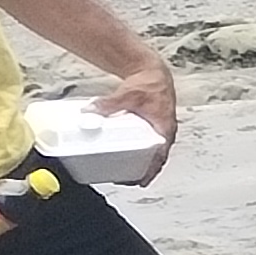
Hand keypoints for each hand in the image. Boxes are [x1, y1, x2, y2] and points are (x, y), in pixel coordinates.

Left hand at [95, 63, 180, 182]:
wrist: (154, 72)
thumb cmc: (150, 85)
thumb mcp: (128, 95)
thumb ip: (109, 104)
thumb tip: (91, 111)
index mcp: (164, 130)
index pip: (159, 158)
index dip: (149, 172)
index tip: (139, 182)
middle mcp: (164, 133)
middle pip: (156, 159)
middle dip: (143, 171)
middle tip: (127, 180)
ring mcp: (160, 130)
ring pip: (154, 153)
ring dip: (143, 163)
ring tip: (127, 171)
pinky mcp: (154, 126)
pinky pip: (150, 144)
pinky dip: (142, 152)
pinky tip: (130, 153)